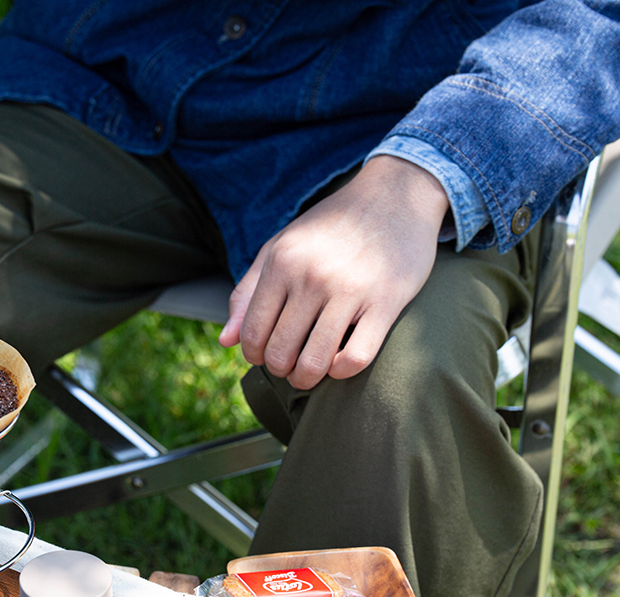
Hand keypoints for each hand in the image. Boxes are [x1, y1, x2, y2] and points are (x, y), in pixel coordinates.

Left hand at [218, 155, 449, 389]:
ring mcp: (350, 290)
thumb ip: (248, 292)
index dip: (253, 354)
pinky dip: (341, 371)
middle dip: (280, 369)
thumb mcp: (281, 246)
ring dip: (306, 378)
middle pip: (280, 352)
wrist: (395, 195)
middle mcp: (312, 277)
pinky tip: (338, 362)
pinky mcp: (386, 302)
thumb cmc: (331, 226)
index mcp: (282, 262)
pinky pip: (356, 358)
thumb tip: (225, 341)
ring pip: (314, 362)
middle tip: (288, 365)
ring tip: (309, 372)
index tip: (264, 355)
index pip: (252, 332)